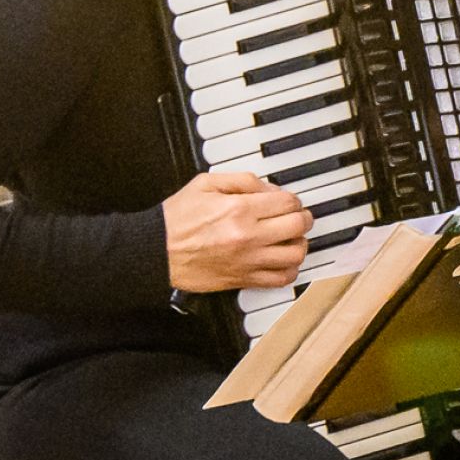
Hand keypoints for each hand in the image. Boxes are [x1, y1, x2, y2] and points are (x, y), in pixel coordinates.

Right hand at [162, 172, 312, 293]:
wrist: (157, 252)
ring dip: (300, 243)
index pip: (287, 202)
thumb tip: (268, 188)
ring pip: (295, 254)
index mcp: (239, 209)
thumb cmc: (177, 220)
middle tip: (298, 216)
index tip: (287, 201)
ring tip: (293, 238)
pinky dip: (290, 269)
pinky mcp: (243, 279)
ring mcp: (248, 260)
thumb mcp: (205, 184)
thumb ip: (241, 180)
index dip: (292, 199)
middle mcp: (248, 236)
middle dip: (302, 218)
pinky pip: (281, 279)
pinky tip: (284, 260)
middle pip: (298, 226)